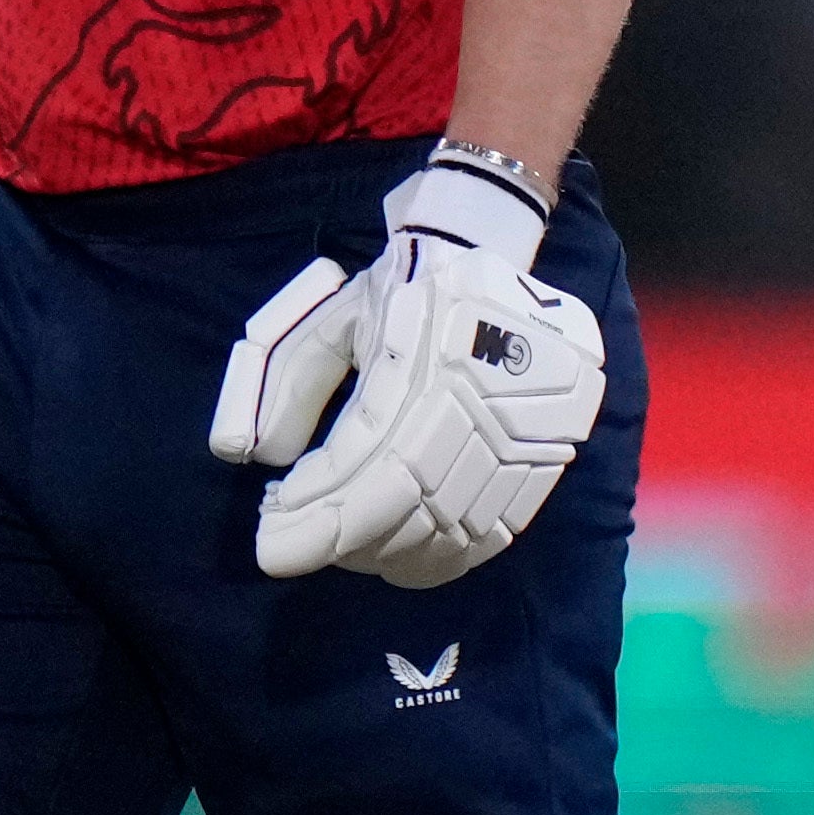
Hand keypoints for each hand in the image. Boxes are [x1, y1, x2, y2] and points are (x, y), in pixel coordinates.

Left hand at [206, 154, 607, 588]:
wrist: (496, 258)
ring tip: (346, 547)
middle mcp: (492, 387)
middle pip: (418, 502)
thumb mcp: (334, 316)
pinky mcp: (555, 452)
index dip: (325, 514)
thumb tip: (258, 457)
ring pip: (458, 526)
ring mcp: (536, 424)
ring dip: (390, 553)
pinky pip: (498, 531)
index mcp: (433, 341)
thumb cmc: (403, 288)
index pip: (377, 456)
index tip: (273, 547)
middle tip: (301, 543)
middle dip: (349, 539)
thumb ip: (289, 381)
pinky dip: (443, 556)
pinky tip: (400, 556)